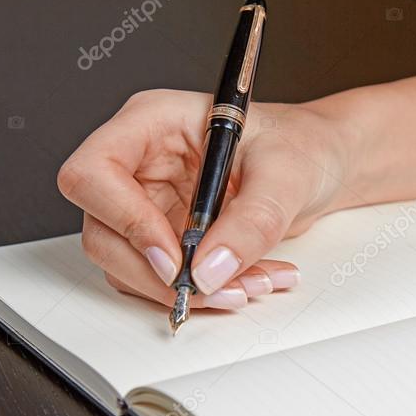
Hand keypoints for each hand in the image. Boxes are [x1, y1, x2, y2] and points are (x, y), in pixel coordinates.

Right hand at [57, 89, 353, 308]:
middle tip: (217, 288)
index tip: (173, 257)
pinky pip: (161, 279)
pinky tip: (249, 281)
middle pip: (102, 231)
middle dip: (158, 273)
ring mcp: (148, 203)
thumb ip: (251, 222)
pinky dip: (204, 292)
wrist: (321, 164)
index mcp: (152, 123)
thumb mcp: (286, 174)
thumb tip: (211, 270)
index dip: (123, 219)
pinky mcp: (165, 238)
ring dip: (187, 290)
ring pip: (128, 265)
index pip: (94, 172)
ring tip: (253, 283)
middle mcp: (139, 164)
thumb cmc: (301, 144)